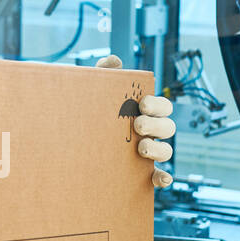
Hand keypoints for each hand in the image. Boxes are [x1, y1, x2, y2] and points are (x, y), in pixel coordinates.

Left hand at [97, 54, 174, 186]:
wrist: (72, 143)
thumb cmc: (90, 114)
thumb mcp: (94, 93)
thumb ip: (103, 74)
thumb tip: (114, 61)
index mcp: (144, 113)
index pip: (163, 106)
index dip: (157, 104)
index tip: (142, 104)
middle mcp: (150, 133)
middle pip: (168, 127)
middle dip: (156, 125)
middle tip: (137, 125)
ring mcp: (147, 154)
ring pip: (166, 151)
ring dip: (158, 149)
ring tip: (141, 148)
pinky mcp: (141, 174)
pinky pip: (159, 177)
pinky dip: (164, 178)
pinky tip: (161, 179)